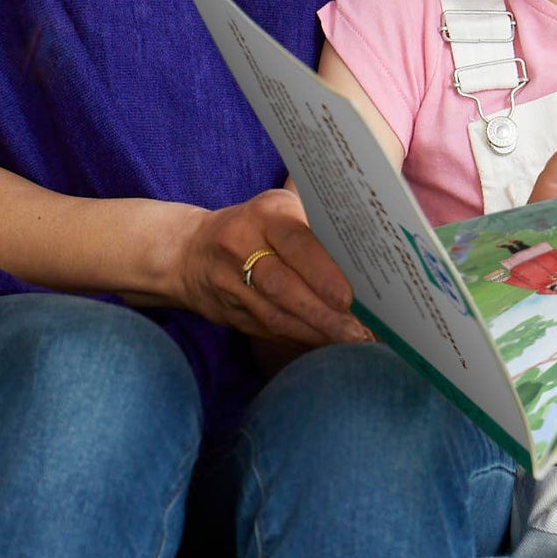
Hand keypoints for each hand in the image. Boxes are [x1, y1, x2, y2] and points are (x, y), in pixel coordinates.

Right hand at [177, 187, 371, 347]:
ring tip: (349, 345)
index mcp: (263, 214)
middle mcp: (241, 245)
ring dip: (313, 333)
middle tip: (357, 333)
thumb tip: (367, 250)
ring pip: (274, 315)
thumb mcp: (279, 210)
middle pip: (283, 285)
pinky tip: (323, 347)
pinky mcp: (228, 314)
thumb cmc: (255, 225)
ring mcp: (230, 283)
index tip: (348, 297)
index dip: (321, 271)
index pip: (295, 241)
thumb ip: (314, 226)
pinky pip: (267, 331)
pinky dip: (298, 340)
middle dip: (322, 313)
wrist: (189, 250)